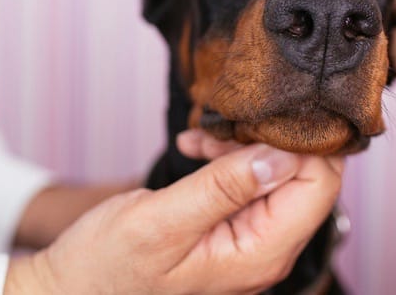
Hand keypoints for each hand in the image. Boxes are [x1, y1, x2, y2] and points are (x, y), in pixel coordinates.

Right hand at [5, 137, 342, 293]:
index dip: (299, 142)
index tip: (259, 117)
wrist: (76, 291)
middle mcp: (266, 250)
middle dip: (266, 140)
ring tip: (198, 144)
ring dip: (241, 146)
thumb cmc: (108, 269)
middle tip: (217, 131)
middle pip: (304, 176)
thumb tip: (280, 156)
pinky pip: (249, 182)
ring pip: (277, 173)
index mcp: (260, 253)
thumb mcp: (160, 222)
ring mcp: (251, 240)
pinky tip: (196, 152)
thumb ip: (223, 189)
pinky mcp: (233, 229)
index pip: (319, 185)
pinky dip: (226, 159)